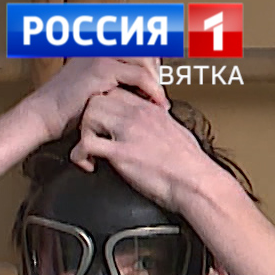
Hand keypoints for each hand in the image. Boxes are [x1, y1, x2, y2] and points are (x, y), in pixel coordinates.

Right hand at [17, 57, 167, 141]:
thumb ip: (112, 82)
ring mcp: (101, 55)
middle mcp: (100, 46)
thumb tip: (140, 88)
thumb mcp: (92, 89)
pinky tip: (155, 102)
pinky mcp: (103, 69)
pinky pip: (140, 76)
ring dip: (157, 81)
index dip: (153, 64)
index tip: (160, 83)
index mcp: (97, 47)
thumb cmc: (62, 109)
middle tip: (160, 95)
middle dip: (157, 72)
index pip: (137, 46)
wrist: (42, 116)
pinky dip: (152, 90)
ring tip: (159, 100)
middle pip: (146, 50)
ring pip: (146, 60)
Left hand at [69, 90, 224, 212]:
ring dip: (83, 133)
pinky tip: (88, 164)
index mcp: (151, 110)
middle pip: (97, 99)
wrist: (196, 183)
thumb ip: (158, 122)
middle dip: (88, 118)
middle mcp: (139, 116)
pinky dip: (79, 156)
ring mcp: (129, 132)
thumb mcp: (175, 132)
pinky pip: (86, 144)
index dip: (103, 106)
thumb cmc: (189, 164)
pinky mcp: (121, 153)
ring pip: (89, 115)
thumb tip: (153, 123)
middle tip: (92, 136)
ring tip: (90, 150)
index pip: (116, 91)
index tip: (101, 124)